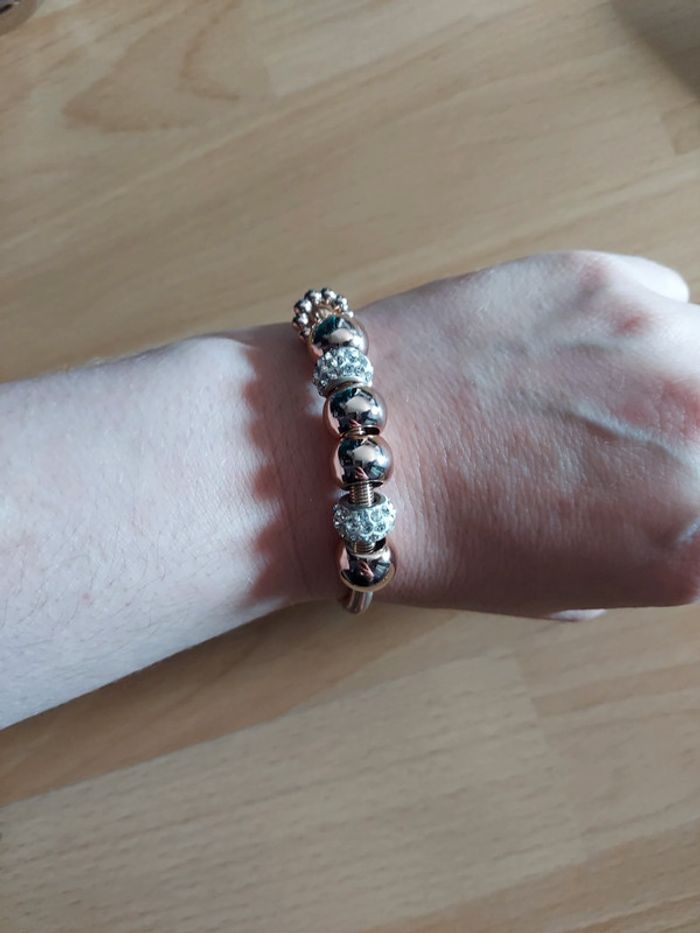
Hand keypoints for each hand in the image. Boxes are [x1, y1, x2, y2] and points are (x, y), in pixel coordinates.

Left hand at [343, 251, 697, 616]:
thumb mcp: (567, 590)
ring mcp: (659, 348)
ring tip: (608, 392)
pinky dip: (634, 325)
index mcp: (693, 545)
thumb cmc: (439, 537)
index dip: (697, 496)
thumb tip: (677, 510)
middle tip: (651, 436)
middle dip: (696, 430)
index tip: (679, 484)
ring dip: (678, 371)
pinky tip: (568, 351)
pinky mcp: (606, 282)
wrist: (348, 455)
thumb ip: (651, 550)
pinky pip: (662, 297)